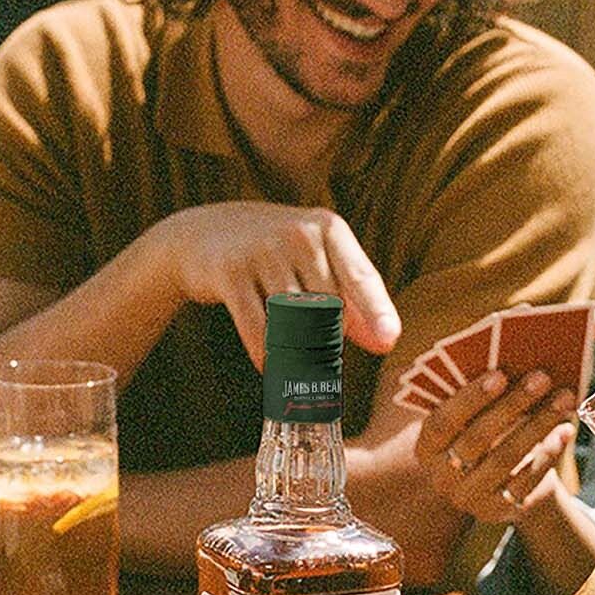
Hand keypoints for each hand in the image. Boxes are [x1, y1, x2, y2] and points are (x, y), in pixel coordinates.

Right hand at [157, 203, 399, 368]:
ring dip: (297, 354)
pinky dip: (267, 356)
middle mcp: (298, 234)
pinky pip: (259, 330)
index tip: (389, 342)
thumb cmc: (275, 253)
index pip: (361, 276)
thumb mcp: (316, 262)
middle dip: (327, 339)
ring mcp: (262, 251)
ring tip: (294, 366)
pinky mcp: (230, 273)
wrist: (204, 233)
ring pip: (295, 322)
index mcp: (328, 228)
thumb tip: (384, 342)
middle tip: (315, 354)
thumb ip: (352, 299)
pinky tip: (270, 367)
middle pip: (329, 308)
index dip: (377, 311)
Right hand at [413, 368, 577, 523]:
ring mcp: (470, 498)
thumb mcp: (471, 419)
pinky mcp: (500, 510)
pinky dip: (548, 453)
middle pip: (477, 439)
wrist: (500, 483)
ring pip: (505, 458)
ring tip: (563, 398)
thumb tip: (509, 354)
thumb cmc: (483, 435)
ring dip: (538, 425)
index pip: (442, 422)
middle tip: (542, 377)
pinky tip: (564, 430)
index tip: (499, 374)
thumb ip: (477, 395)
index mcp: (426, 447)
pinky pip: (526, 481)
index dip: (469, 399)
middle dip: (512, 405)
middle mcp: (443, 477)